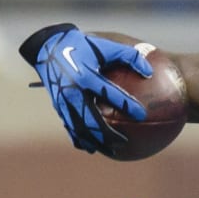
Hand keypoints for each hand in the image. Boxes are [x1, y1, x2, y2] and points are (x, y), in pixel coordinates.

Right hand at [21, 24, 152, 155]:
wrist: (49, 48)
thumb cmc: (83, 46)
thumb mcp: (106, 47)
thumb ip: (129, 57)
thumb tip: (149, 71)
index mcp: (86, 76)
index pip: (109, 93)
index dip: (126, 105)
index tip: (141, 115)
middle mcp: (73, 91)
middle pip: (92, 120)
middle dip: (108, 134)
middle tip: (124, 142)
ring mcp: (63, 101)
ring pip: (80, 128)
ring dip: (95, 141)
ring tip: (110, 151)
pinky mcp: (58, 106)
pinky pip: (70, 127)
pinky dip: (80, 139)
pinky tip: (91, 148)